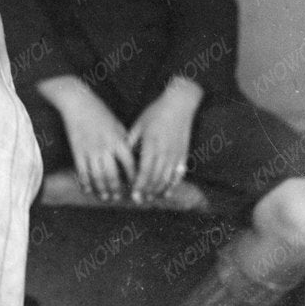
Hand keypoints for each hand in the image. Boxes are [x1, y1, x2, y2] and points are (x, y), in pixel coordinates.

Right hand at [38, 77, 135, 200]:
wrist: (78, 103)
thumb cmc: (99, 112)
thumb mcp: (117, 124)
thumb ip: (124, 141)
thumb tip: (132, 158)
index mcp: (117, 140)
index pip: (129, 164)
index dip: (133, 177)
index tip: (135, 185)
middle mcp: (105, 147)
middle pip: (112, 175)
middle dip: (116, 189)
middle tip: (118, 197)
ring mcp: (90, 150)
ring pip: (97, 177)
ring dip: (101, 190)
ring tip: (105, 196)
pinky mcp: (77, 151)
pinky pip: (82, 172)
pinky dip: (85, 183)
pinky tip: (88, 189)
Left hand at [126, 79, 201, 201]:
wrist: (179, 105)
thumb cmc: (156, 113)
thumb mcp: (139, 125)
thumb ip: (131, 141)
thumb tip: (120, 155)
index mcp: (151, 144)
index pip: (145, 171)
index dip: (139, 185)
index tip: (132, 194)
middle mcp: (165, 152)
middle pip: (156, 178)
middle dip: (147, 191)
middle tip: (138, 200)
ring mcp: (176, 154)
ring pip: (167, 178)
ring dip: (158, 190)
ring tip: (149, 198)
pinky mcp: (184, 154)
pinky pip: (179, 174)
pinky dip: (173, 185)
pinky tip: (166, 192)